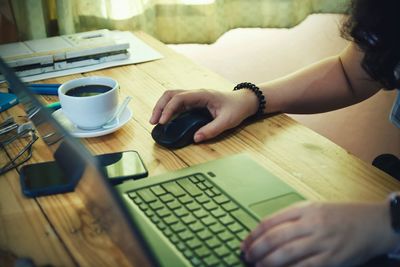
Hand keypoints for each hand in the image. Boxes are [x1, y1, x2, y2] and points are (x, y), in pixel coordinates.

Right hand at [149, 89, 257, 141]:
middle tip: (153, 122)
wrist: (244, 101)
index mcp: (202, 95)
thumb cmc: (236, 108)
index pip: (179, 98)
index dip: (168, 109)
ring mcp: (194, 97)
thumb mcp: (227, 121)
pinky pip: (177, 103)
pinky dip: (168, 110)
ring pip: (172, 97)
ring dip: (161, 107)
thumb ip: (212, 130)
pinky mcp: (194, 102)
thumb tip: (195, 138)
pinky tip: (165, 120)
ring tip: (155, 121)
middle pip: (170, 94)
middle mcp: (195, 94)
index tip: (162, 122)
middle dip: (159, 107)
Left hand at [241, 201, 399, 266]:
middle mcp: (311, 224)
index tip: (245, 243)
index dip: (253, 234)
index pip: (270, 221)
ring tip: (258, 266)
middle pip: (275, 237)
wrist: (370, 224)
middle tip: (248, 256)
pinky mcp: (331, 258)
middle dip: (257, 249)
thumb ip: (290, 217)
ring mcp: (321, 242)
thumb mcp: (312, 208)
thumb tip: (264, 232)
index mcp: (303, 209)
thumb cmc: (338, 216)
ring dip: (268, 262)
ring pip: (287, 253)